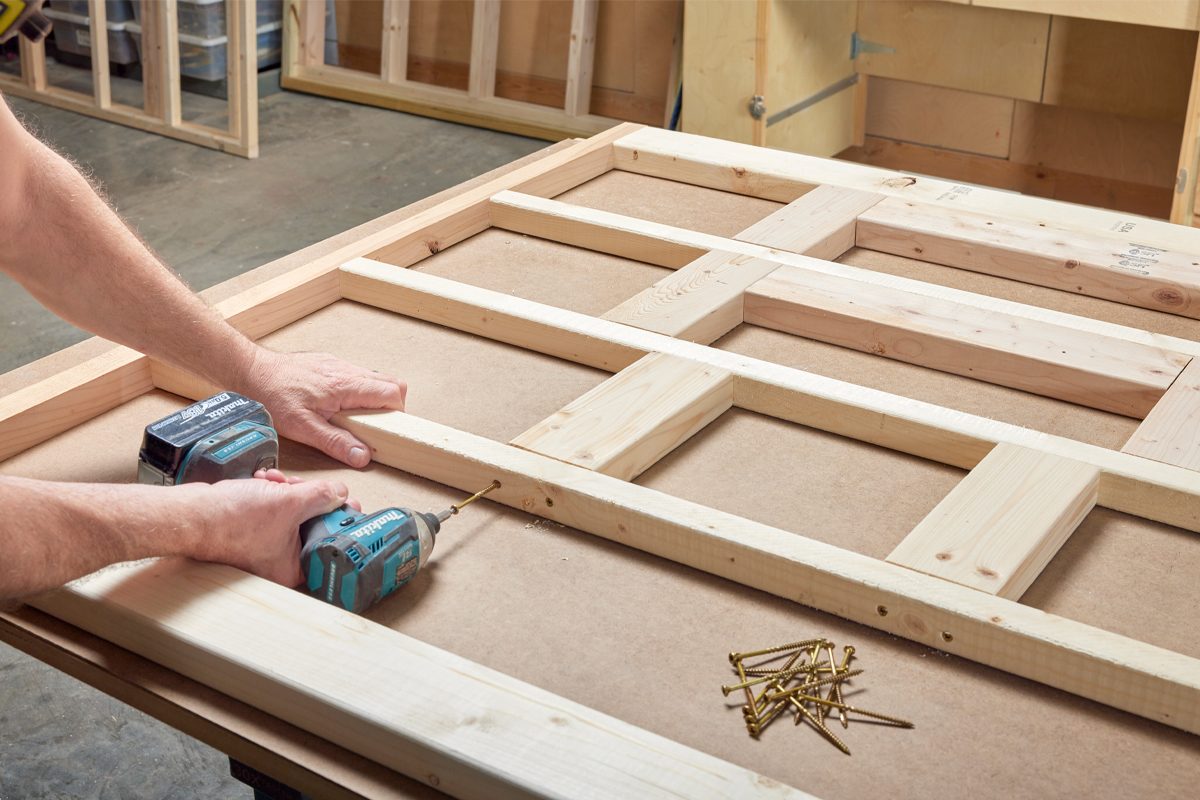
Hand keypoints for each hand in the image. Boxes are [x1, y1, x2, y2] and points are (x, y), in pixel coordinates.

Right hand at [180, 475, 349, 585]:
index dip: (340, 522)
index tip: (347, 504)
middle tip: (306, 487)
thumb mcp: (288, 503)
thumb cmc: (231, 520)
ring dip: (290, 491)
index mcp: (292, 568)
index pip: (331, 545)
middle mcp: (280, 561)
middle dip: (310, 499)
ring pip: (294, 513)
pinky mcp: (254, 529)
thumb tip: (340, 493)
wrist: (190, 513)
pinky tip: (265, 482)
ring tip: (278, 482)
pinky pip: (275, 509)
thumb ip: (321, 496)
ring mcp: (266, 545)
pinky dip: (273, 493)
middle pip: (314, 526)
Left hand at [238, 349, 406, 467]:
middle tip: (375, 426)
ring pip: (374, 378)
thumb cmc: (273, 395)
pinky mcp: (329, 363)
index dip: (396, 412)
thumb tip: (362, 455)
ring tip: (355, 418)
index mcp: (345, 386)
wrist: (251, 370)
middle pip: (391, 383)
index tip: (387, 429)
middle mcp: (346, 371)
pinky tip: (338, 405)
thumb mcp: (303, 427)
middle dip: (391, 406)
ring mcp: (338, 364)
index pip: (392, 392)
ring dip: (374, 398)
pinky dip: (357, 391)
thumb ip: (335, 441)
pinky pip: (356, 375)